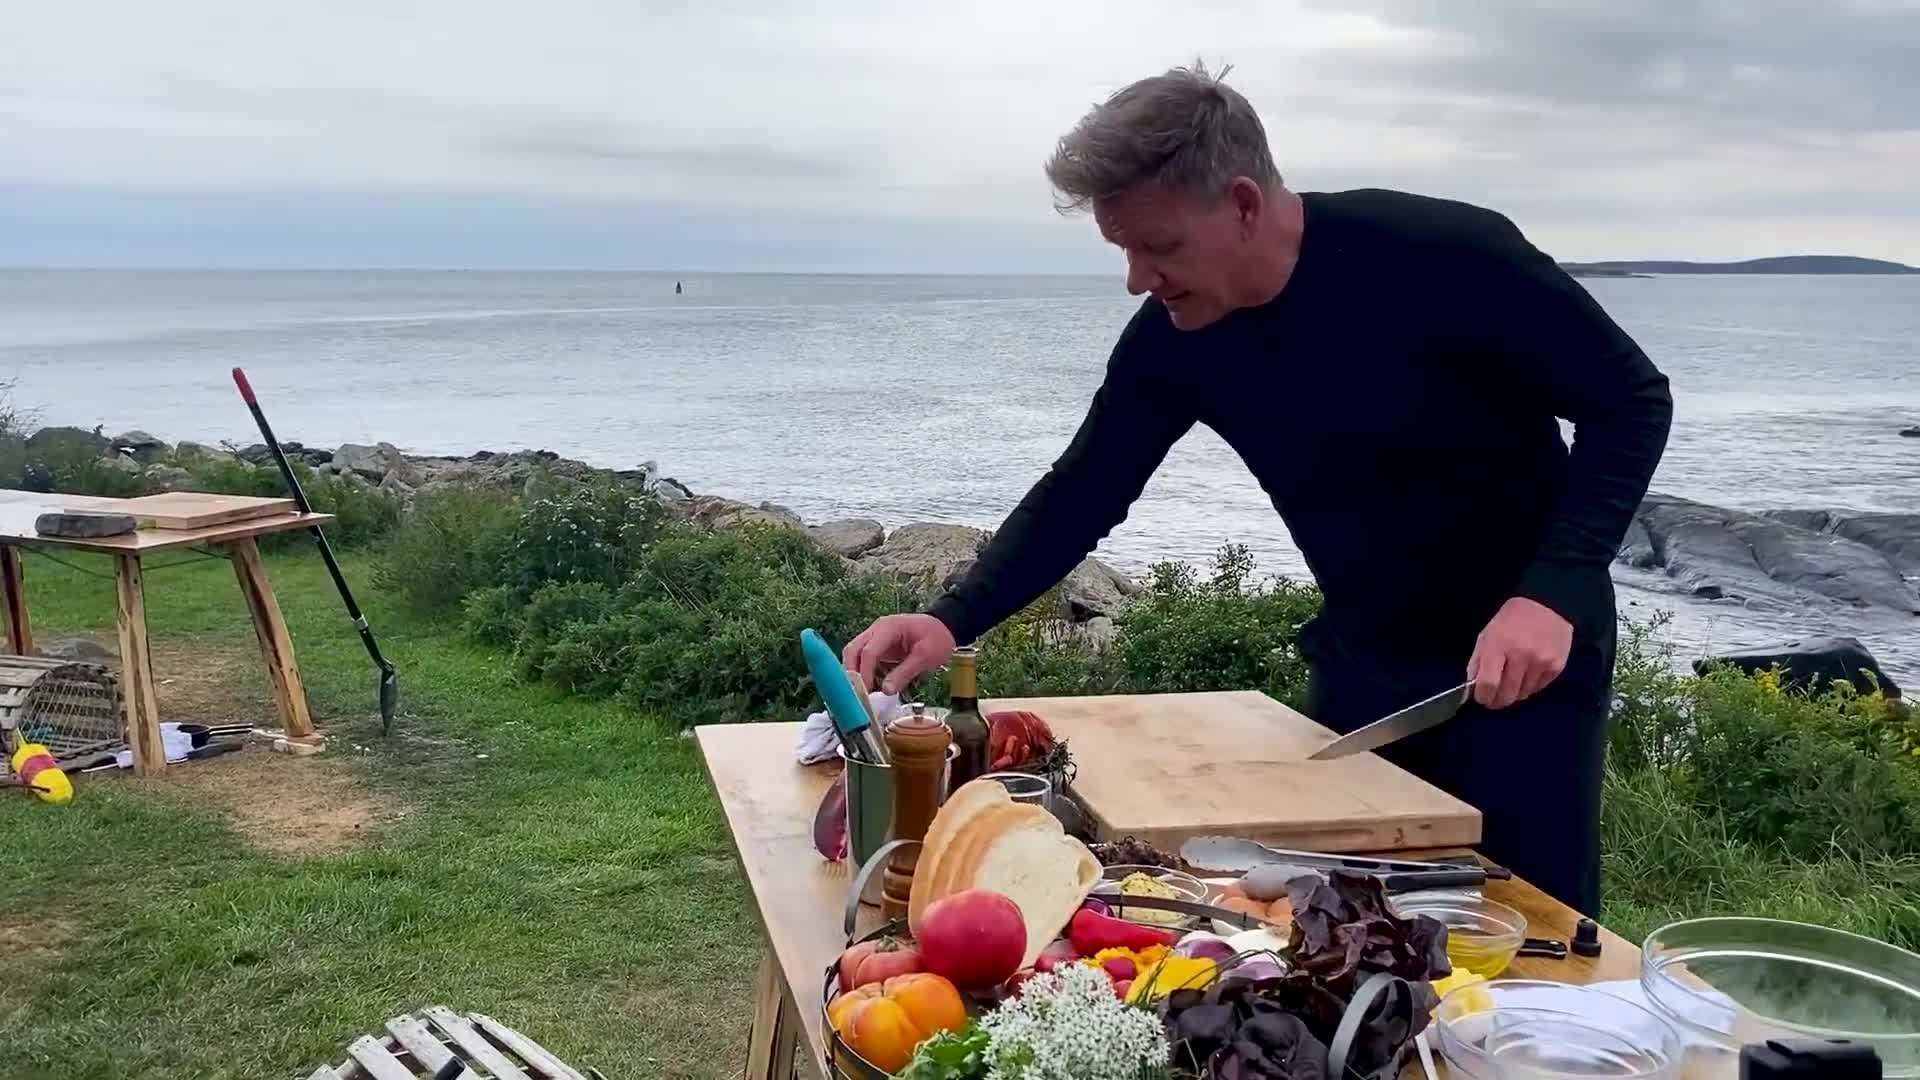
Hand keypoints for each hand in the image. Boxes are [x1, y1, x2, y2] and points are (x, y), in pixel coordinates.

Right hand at [842, 613, 956, 695]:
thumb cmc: (937, 637)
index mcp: (888, 628)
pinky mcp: (878, 645)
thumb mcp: (926, 656)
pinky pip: (863, 657)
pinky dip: (862, 671)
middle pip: (853, 650)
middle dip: (852, 672)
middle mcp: (876, 630)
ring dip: (854, 672)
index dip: (864, 673)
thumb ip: (905, 673)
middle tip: (857, 693)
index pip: (868, 652)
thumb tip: (885, 691)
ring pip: (854, 653)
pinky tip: (868, 685)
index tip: (865, 693)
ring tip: (861, 692)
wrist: (944, 625)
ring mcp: (876, 636)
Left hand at [1467, 597, 1572, 708]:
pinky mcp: (1556, 667)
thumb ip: (1477, 662)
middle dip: (1497, 701)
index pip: (1488, 684)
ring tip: (1512, 682)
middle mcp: (1521, 656)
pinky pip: (1539, 688)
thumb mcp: (1487, 635)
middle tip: (1494, 700)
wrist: (1547, 606)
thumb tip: (1473, 688)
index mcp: (1498, 646)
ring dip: (1514, 693)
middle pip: (1507, 694)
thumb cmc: (1511, 620)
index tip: (1482, 698)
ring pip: (1523, 694)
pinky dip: (1530, 686)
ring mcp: (1541, 663)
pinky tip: (1527, 675)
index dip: (1483, 696)